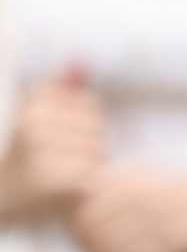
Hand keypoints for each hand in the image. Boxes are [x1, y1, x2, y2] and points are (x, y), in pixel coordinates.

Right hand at [0, 68, 106, 220]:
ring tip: (55, 175)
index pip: (88, 103)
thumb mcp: (37, 115)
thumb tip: (83, 58)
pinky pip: (93, 177)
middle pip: (96, 127)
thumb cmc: (22, 155)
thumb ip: (61, 88)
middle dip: (86, 145)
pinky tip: (60, 193)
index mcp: (31, 110)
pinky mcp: (58, 185)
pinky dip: (83, 187)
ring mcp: (45, 156)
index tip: (53, 137)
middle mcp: (35, 129)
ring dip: (87, 166)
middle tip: (55, 161)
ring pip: (98, 151)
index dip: (79, 122)